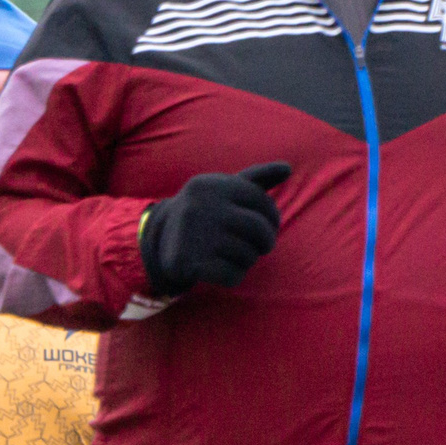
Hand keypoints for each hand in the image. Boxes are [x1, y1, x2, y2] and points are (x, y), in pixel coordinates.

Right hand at [139, 164, 291, 293]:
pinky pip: (233, 275)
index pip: (260, 201)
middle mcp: (202, 206)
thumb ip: (257, 178)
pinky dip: (234, 276)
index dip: (272, 217)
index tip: (268, 226)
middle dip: (266, 241)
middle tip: (261, 246)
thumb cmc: (206, 212)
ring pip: (248, 255)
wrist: (159, 240)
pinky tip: (223, 269)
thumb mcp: (225, 190)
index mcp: (212, 185)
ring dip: (248, 260)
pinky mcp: (188, 262)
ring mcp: (193, 234)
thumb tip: (287, 168)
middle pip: (258, 229)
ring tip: (235, 255)